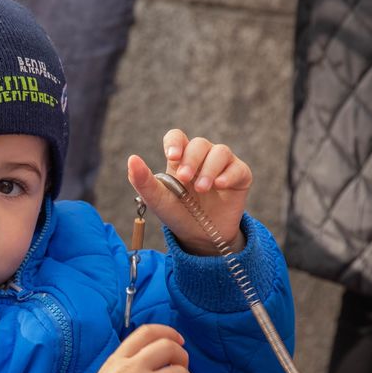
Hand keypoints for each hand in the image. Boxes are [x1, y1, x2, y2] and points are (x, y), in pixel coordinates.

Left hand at [127, 129, 251, 255]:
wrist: (200, 235)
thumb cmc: (176, 213)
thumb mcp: (156, 199)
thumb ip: (142, 180)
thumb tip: (131, 158)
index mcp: (180, 158)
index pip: (177, 136)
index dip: (175, 142)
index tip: (172, 156)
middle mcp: (202, 157)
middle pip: (199, 143)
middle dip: (191, 159)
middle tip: (185, 179)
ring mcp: (222, 165)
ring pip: (220, 151)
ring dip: (209, 168)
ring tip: (201, 188)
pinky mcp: (240, 176)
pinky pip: (238, 168)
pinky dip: (229, 174)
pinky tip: (219, 185)